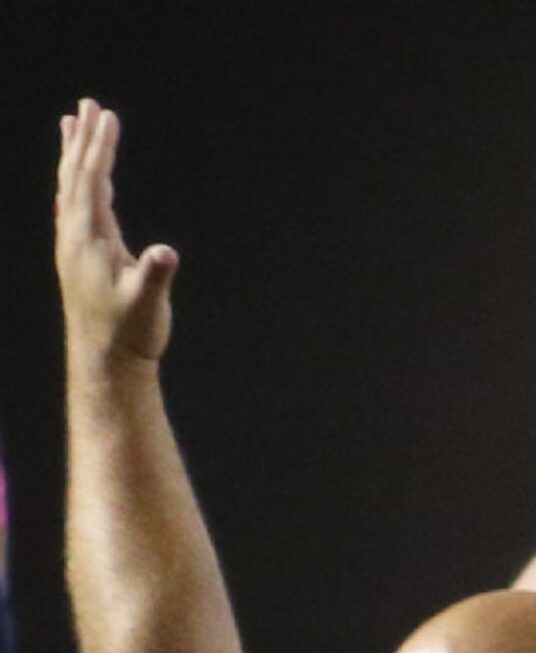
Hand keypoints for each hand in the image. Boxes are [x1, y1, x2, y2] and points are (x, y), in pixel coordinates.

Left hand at [55, 98, 178, 366]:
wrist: (106, 362)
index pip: (92, 181)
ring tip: (73, 125)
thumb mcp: (148, 306)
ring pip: (69, 188)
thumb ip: (155, 276)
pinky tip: (76, 178)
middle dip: (83, 139)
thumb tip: (166, 254)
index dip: (99, 148)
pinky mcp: (77, 256)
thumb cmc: (130, 334)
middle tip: (89, 105)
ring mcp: (72, 245)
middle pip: (75, 176)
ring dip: (73, 155)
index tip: (107, 117)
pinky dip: (74, 181)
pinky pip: (71, 205)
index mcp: (89, 240)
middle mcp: (74, 236)